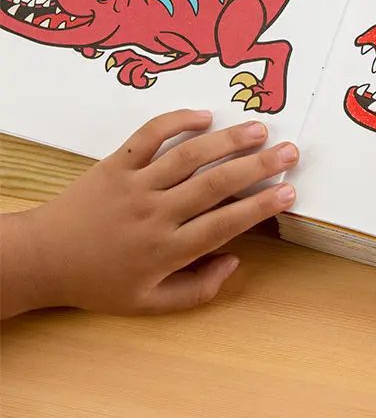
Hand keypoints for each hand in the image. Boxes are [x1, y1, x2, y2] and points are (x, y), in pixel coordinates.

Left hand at [1, 110, 297, 317]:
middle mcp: (155, 214)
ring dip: (227, 140)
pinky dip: (176, 121)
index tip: (288, 191)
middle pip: (214, 184)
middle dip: (257, 166)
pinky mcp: (116, 163)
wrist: (44, 258)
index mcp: (166, 251)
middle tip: (289, 151)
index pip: (223, 224)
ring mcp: (135, 185)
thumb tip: (235, 260)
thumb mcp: (148, 303)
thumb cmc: (100, 281)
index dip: (259, 207)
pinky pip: (149, 136)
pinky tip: (204, 115)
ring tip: (258, 129)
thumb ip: (196, 290)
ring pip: (188, 156)